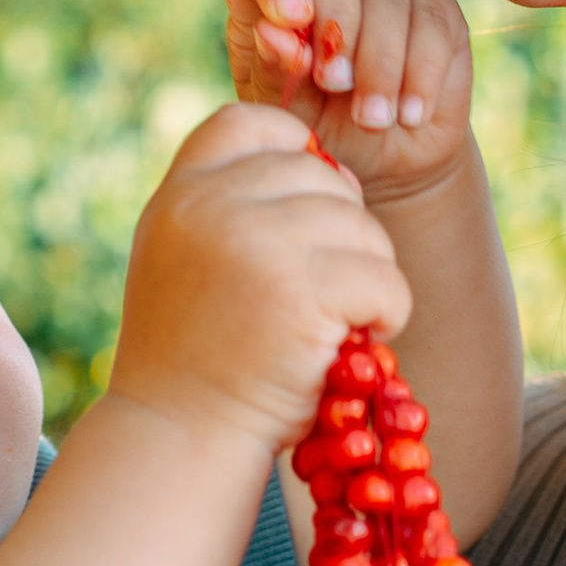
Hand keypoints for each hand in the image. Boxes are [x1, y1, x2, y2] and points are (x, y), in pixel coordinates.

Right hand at [109, 101, 408, 457]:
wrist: (178, 441)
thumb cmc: (194, 362)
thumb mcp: (184, 260)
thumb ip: (226, 206)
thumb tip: (323, 163)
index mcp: (180, 194)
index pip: (254, 123)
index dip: (297, 155)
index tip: (306, 216)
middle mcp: (210, 206)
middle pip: (324, 179)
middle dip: (342, 235)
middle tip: (324, 295)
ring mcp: (254, 242)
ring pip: (364, 228)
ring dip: (368, 278)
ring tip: (335, 325)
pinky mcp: (300, 290)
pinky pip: (386, 279)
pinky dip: (387, 315)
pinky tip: (352, 345)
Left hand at [226, 0, 474, 205]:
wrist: (385, 160)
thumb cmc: (321, 129)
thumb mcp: (288, 113)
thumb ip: (275, 73)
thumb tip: (270, 31)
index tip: (292, 18)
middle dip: (337, 25)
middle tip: (336, 84)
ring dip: (380, 62)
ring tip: (372, 119)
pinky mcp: (434, 4)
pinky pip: (432, 23)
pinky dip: (421, 73)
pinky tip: (410, 114)